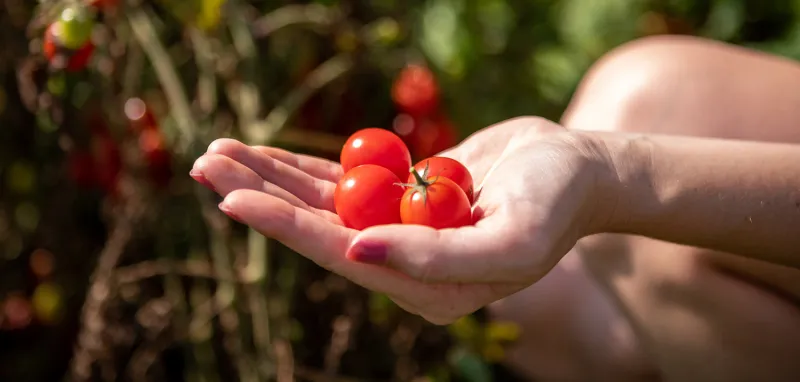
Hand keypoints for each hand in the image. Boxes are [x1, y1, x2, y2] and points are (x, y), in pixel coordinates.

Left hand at [190, 117, 613, 323]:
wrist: (577, 172)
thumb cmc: (555, 206)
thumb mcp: (512, 239)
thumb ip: (439, 259)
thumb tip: (358, 252)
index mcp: (424, 289)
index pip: (341, 256)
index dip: (286, 228)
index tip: (234, 199)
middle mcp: (401, 263)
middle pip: (315, 228)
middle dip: (261, 195)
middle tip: (206, 164)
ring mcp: (395, 228)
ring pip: (318, 202)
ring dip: (268, 175)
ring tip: (215, 151)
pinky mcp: (395, 197)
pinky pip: (338, 181)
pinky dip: (299, 165)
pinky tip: (258, 151)